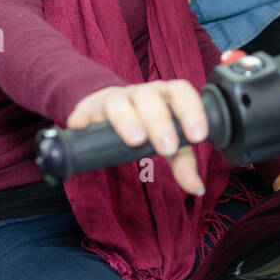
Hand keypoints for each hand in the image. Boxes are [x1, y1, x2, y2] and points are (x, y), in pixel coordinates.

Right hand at [66, 81, 208, 195]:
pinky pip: (84, 110)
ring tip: (135, 140)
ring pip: (118, 101)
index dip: (192, 111)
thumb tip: (197, 188)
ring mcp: (114, 99)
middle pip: (149, 97)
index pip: (182, 91)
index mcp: (165, 96)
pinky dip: (82, 118)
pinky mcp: (88, 108)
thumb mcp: (169, 141)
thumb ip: (183, 162)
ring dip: (127, 119)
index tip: (198, 136)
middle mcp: (141, 93)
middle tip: (166, 148)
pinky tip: (82, 126)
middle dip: (160, 121)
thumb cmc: (148, 124)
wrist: (110, 107)